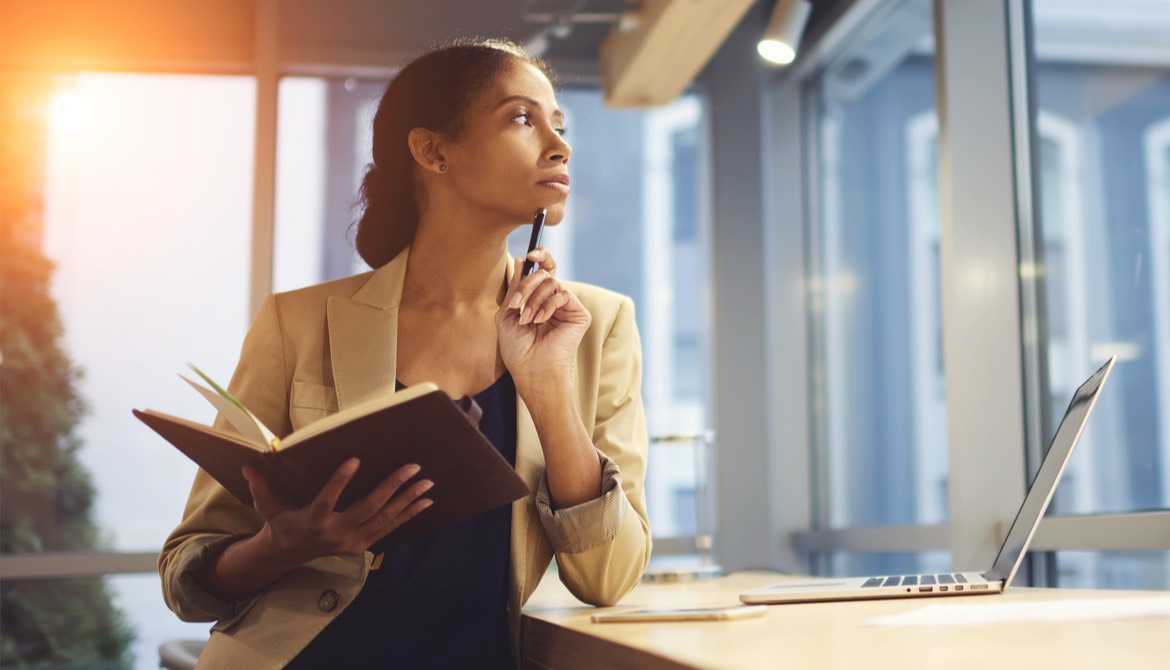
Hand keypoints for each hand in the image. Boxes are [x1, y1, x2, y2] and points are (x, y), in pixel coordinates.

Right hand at [242, 458, 432, 565]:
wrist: (289, 554)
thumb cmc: (281, 522)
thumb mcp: (267, 506)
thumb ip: (260, 486)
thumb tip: (248, 464)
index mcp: (312, 520)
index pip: (327, 500)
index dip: (340, 481)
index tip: (354, 460)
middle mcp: (335, 533)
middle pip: (368, 508)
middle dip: (392, 487)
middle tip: (412, 467)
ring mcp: (351, 541)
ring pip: (384, 519)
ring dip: (408, 500)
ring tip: (427, 483)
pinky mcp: (362, 545)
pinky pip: (389, 529)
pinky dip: (409, 515)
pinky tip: (426, 502)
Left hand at [496, 248, 590, 392]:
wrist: (531, 371)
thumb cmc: (517, 349)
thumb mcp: (507, 314)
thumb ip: (515, 288)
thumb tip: (520, 260)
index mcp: (539, 299)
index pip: (543, 270)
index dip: (541, 256)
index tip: (531, 254)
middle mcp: (554, 300)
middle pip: (544, 273)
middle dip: (527, 285)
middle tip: (517, 304)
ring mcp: (567, 307)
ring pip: (551, 282)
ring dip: (534, 299)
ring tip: (527, 319)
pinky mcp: (579, 314)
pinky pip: (563, 294)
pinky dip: (547, 306)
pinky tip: (540, 321)